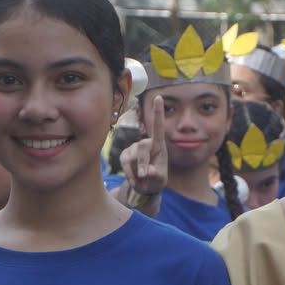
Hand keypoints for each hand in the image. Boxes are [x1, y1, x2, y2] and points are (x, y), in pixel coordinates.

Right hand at [119, 96, 166, 212]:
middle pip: (141, 148)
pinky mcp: (124, 155)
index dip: (157, 112)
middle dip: (142, 163)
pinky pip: (125, 163)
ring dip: (136, 171)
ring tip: (142, 180)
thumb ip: (156, 175)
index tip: (159, 97)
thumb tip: (147, 172)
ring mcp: (133, 148)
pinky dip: (130, 174)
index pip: (158, 127)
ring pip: (132, 156)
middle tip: (145, 176)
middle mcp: (146, 143)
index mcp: (159, 145)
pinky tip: (135, 180)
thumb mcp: (160, 180)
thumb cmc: (156, 180)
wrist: (145, 186)